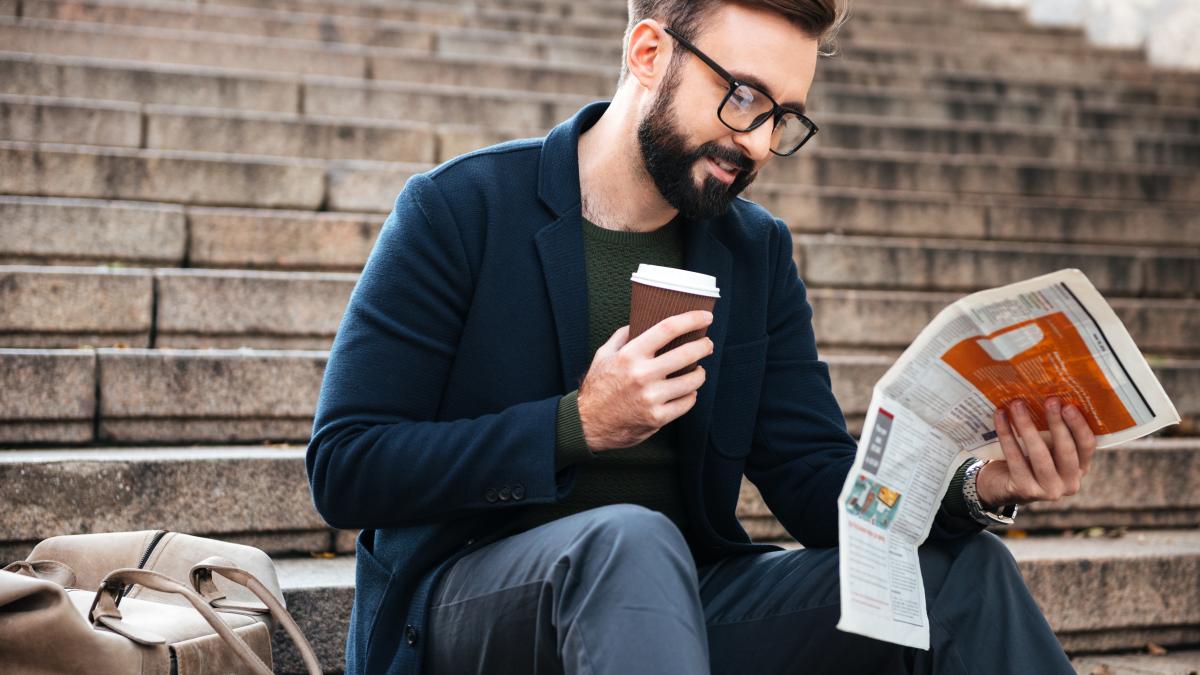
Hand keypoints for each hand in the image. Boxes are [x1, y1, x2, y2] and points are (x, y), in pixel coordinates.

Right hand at [577, 310, 714, 451]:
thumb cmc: (597, 386)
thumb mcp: (604, 355)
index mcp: (630, 355)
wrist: (588, 424)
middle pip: (687, 353)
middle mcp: (642, 375)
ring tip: (698, 371)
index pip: (667, 329)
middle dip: (704, 346)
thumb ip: (623, 336)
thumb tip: (641, 321)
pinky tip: (687, 391)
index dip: (691, 319)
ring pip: (692, 381)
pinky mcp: (657, 418)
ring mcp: (651, 398)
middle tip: (707, 345)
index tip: (705, 317)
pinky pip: (687, 403)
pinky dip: (690, 395)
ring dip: (700, 373)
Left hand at [976, 397, 1096, 509]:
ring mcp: (1049, 490)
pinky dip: (1007, 435)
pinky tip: (1001, 417)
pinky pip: (1015, 458)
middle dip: (1057, 423)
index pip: (1087, 446)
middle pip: (1066, 450)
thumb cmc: (1027, 459)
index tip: (1068, 405)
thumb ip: (1051, 430)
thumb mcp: (1045, 447)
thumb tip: (1047, 394)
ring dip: (1027, 426)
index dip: (1079, 426)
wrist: (999, 486)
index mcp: (1080, 468)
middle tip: (1050, 400)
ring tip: (1018, 404)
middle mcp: (1070, 483)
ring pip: (1040, 455)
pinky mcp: (1025, 490)